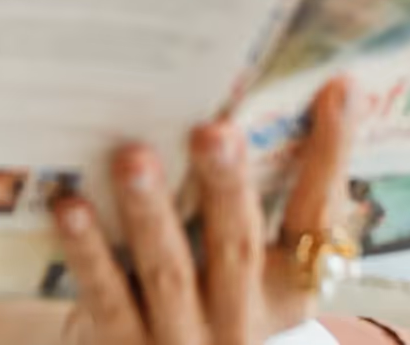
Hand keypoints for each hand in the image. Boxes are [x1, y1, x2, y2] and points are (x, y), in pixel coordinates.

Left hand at [51, 77, 354, 344]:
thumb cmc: (202, 302)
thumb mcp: (245, 270)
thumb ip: (241, 200)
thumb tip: (245, 93)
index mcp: (285, 289)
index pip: (316, 218)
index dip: (331, 156)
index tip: (338, 88)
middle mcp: (241, 318)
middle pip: (236, 246)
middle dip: (226, 186)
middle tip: (213, 130)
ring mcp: (181, 336)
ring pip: (168, 270)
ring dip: (151, 212)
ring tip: (134, 159)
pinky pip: (105, 294)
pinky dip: (88, 250)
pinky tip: (71, 206)